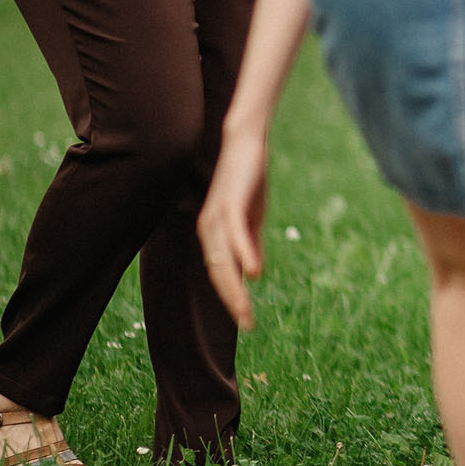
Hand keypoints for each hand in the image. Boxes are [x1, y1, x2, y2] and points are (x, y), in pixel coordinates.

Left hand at [197, 128, 270, 330]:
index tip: (247, 320)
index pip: (220, 273)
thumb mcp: (252, 217)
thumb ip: (250, 243)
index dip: (232, 297)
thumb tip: (253, 274)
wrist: (245, 141)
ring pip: (223, 260)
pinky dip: (244, 254)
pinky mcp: (231, 204)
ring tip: (246, 311)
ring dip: (234, 288)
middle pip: (218, 272)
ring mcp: (218, 217)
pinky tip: (256, 273)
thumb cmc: (248, 179)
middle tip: (248, 324)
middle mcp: (209, 229)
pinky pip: (236, 235)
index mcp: (213, 234)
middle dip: (232, 300)